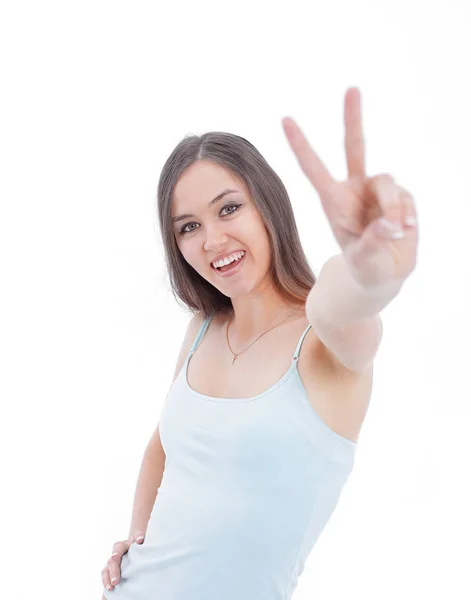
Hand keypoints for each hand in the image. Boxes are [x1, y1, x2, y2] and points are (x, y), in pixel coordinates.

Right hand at [101, 531, 144, 591]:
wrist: (133, 545)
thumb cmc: (137, 543)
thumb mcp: (138, 538)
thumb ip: (139, 536)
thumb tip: (140, 540)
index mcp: (121, 545)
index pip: (118, 548)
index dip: (116, 552)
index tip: (115, 557)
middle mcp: (114, 555)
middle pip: (112, 562)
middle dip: (113, 572)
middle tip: (116, 581)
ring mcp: (111, 564)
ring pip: (106, 571)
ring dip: (107, 580)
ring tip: (110, 588)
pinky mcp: (110, 571)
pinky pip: (106, 577)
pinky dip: (106, 583)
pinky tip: (110, 590)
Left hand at [281, 87, 418, 288]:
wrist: (384, 274)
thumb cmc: (365, 267)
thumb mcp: (364, 260)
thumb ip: (374, 242)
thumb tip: (391, 222)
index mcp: (333, 201)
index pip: (313, 169)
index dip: (301, 145)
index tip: (285, 119)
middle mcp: (354, 189)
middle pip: (354, 147)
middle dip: (352, 118)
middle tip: (351, 88)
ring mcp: (377, 191)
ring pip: (387, 181)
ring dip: (392, 207)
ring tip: (394, 232)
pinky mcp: (399, 196)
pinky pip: (406, 197)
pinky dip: (407, 216)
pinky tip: (403, 231)